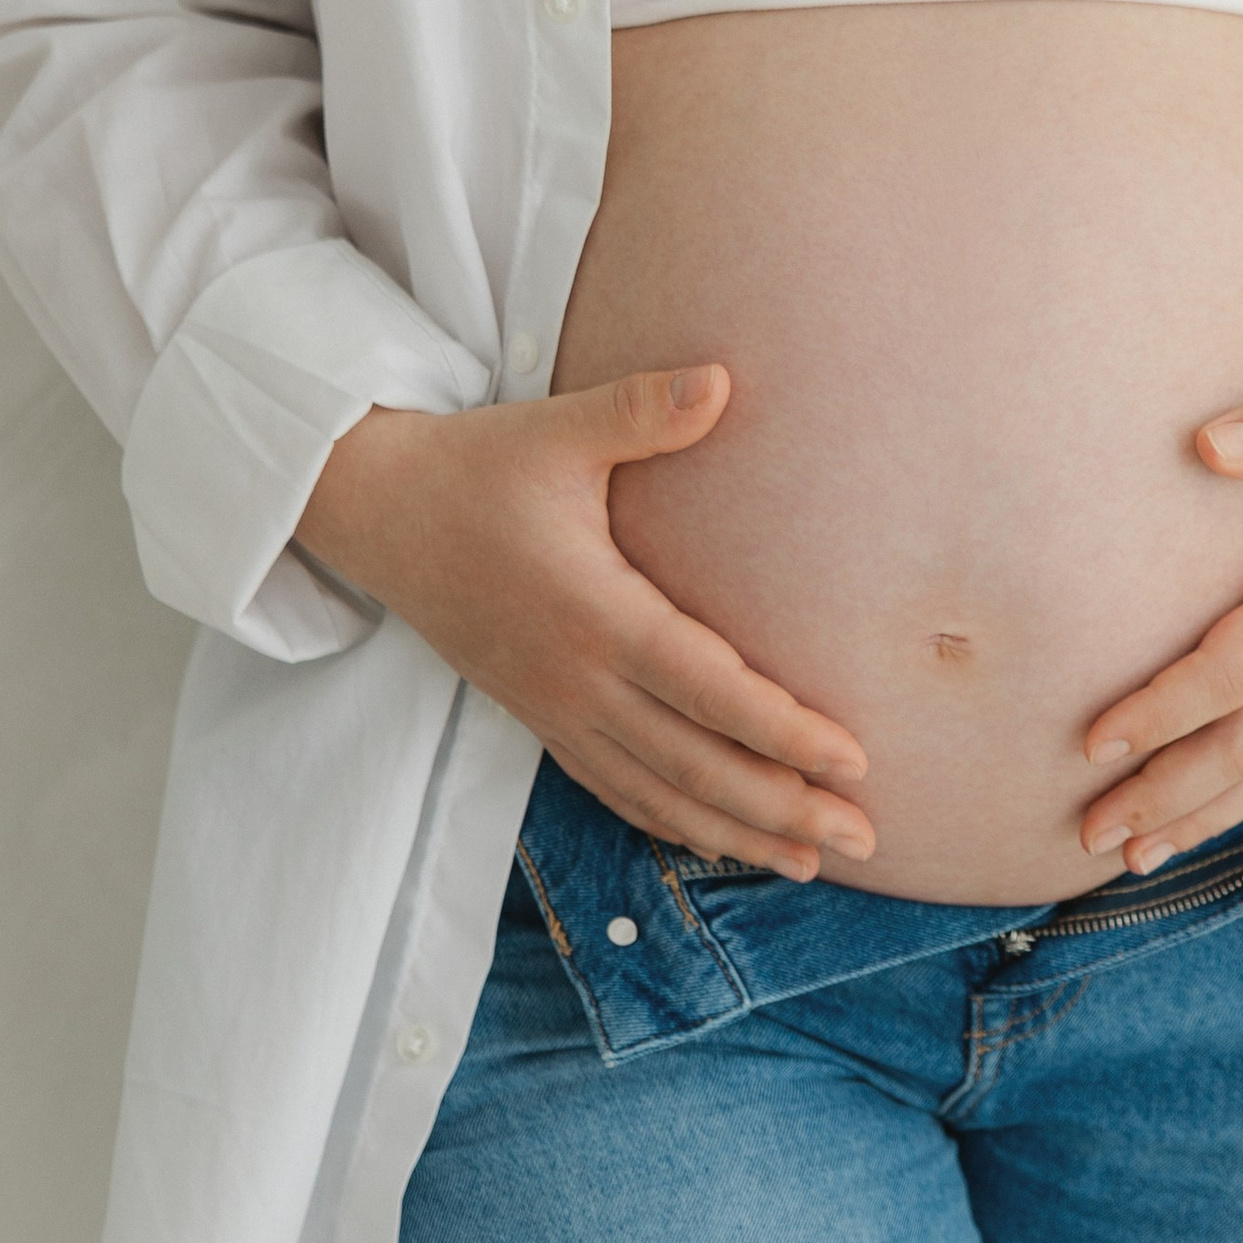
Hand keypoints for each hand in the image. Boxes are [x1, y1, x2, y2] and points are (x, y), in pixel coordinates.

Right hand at [295, 366, 876, 878]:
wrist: (379, 513)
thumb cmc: (476, 467)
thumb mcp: (557, 430)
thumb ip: (641, 412)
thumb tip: (723, 380)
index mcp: (594, 614)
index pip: (707, 690)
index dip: (783, 732)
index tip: (854, 761)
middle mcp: (577, 679)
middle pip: (696, 766)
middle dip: (783, 807)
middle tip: (863, 836)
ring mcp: (555, 709)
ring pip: (658, 794)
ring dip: (737, 833)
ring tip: (811, 862)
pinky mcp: (539, 717)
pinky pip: (614, 790)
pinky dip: (673, 822)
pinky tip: (720, 839)